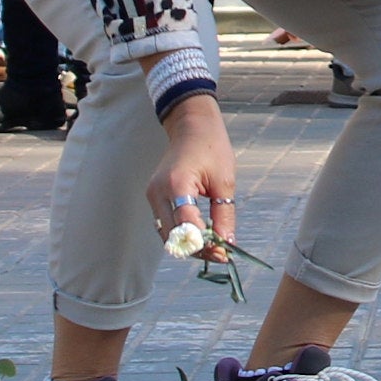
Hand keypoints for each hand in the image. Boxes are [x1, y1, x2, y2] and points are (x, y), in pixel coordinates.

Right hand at [155, 100, 236, 259]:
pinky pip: (165, 225)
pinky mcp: (154, 198)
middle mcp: (158, 192)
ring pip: (168, 235)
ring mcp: (152, 196)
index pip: (187, 226)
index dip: (206, 245)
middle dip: (198, 249)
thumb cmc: (211, 148)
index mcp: (177, 184)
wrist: (191, 126)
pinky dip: (182, 235)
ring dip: (190, 245)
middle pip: (174, 236)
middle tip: (222, 254)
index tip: (225, 253)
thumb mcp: (224, 182)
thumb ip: (224, 215)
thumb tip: (228, 244)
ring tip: (214, 246)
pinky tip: (202, 236)